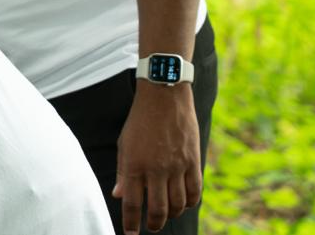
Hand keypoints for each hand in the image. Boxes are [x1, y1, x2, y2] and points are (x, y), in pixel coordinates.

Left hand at [112, 82, 200, 233]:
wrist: (164, 94)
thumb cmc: (140, 119)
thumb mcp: (124, 143)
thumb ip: (124, 171)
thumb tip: (119, 195)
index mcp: (135, 164)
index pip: (133, 204)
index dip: (131, 223)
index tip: (131, 234)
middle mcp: (156, 168)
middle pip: (158, 210)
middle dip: (154, 224)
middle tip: (152, 226)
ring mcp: (176, 166)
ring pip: (178, 205)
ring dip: (172, 215)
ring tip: (167, 214)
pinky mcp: (193, 160)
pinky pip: (195, 191)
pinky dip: (189, 203)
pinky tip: (184, 203)